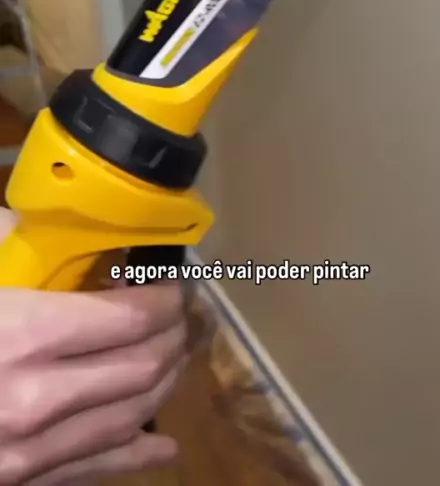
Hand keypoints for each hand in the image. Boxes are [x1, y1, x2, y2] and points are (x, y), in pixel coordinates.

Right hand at [0, 210, 185, 484]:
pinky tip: (162, 446)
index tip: (173, 283)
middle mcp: (38, 401)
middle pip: (143, 366)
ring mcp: (31, 455)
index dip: (165, 298)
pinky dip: (138, 456)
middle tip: (179, 314)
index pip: (131, 318)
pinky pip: (97, 470)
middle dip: (173, 335)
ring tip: (174, 355)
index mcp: (24, 335)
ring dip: (164, 382)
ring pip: (131, 417)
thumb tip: (52, 223)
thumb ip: (10, 240)